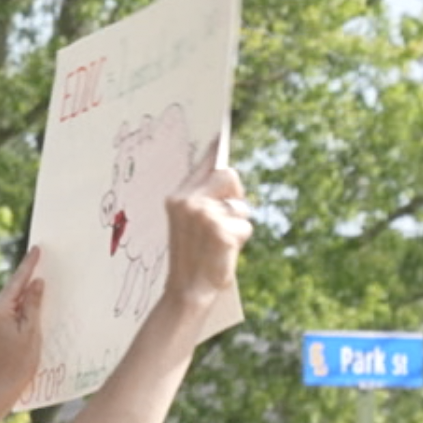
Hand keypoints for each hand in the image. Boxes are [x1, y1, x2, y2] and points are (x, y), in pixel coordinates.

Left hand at [0, 250, 47, 412]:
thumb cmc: (18, 363)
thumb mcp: (31, 332)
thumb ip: (34, 304)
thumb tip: (36, 283)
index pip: (17, 282)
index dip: (28, 265)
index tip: (36, 249)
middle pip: (11, 293)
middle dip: (26, 284)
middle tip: (42, 268)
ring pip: (6, 305)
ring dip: (21, 301)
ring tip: (39, 298)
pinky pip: (1, 315)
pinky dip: (14, 313)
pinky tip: (25, 317)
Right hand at [159, 154, 252, 308]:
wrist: (186, 291)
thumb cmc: (193, 258)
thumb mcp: (191, 224)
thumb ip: (204, 199)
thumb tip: (227, 176)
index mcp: (177, 198)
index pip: (202, 164)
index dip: (214, 149)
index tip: (220, 131)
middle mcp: (187, 202)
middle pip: (228, 175)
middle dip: (235, 194)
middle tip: (228, 217)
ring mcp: (203, 215)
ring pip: (239, 203)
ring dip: (238, 222)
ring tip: (221, 241)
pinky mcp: (220, 230)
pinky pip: (245, 225)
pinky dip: (241, 239)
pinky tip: (225, 252)